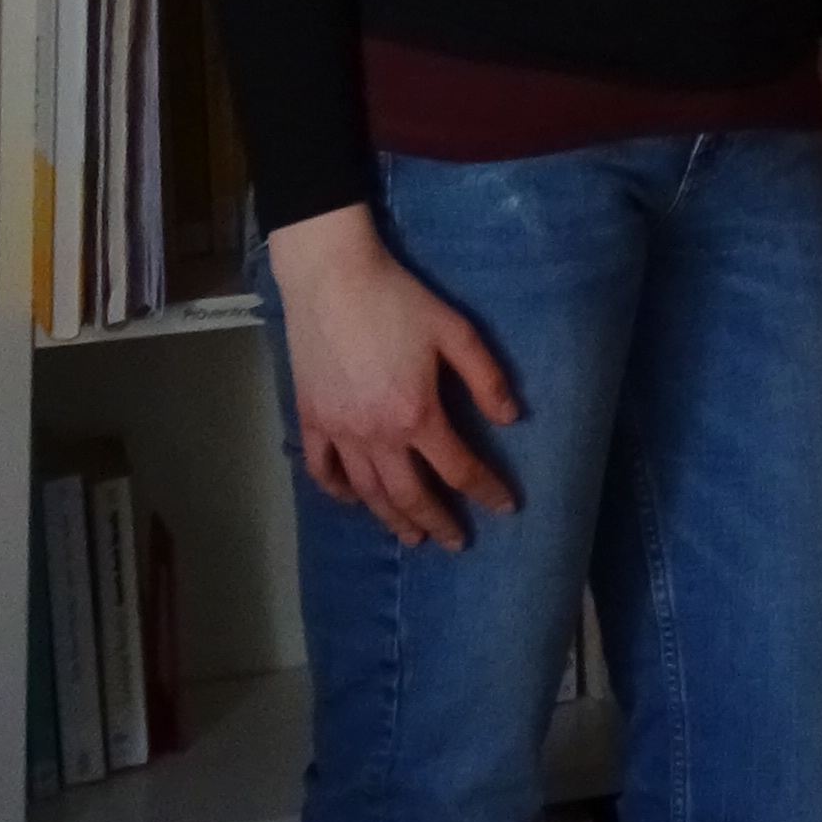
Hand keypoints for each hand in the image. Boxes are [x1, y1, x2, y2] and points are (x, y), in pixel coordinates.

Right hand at [267, 205, 521, 549]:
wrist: (331, 279)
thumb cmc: (397, 300)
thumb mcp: (455, 331)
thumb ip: (486, 377)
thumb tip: (511, 419)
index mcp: (415, 414)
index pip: (458, 468)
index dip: (485, 490)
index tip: (505, 507)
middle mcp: (375, 435)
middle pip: (410, 494)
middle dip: (437, 521)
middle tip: (456, 543)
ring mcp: (338, 431)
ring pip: (366, 492)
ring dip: (391, 518)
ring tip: (411, 536)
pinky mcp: (310, 419)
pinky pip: (322, 470)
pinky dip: (339, 492)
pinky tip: (354, 500)